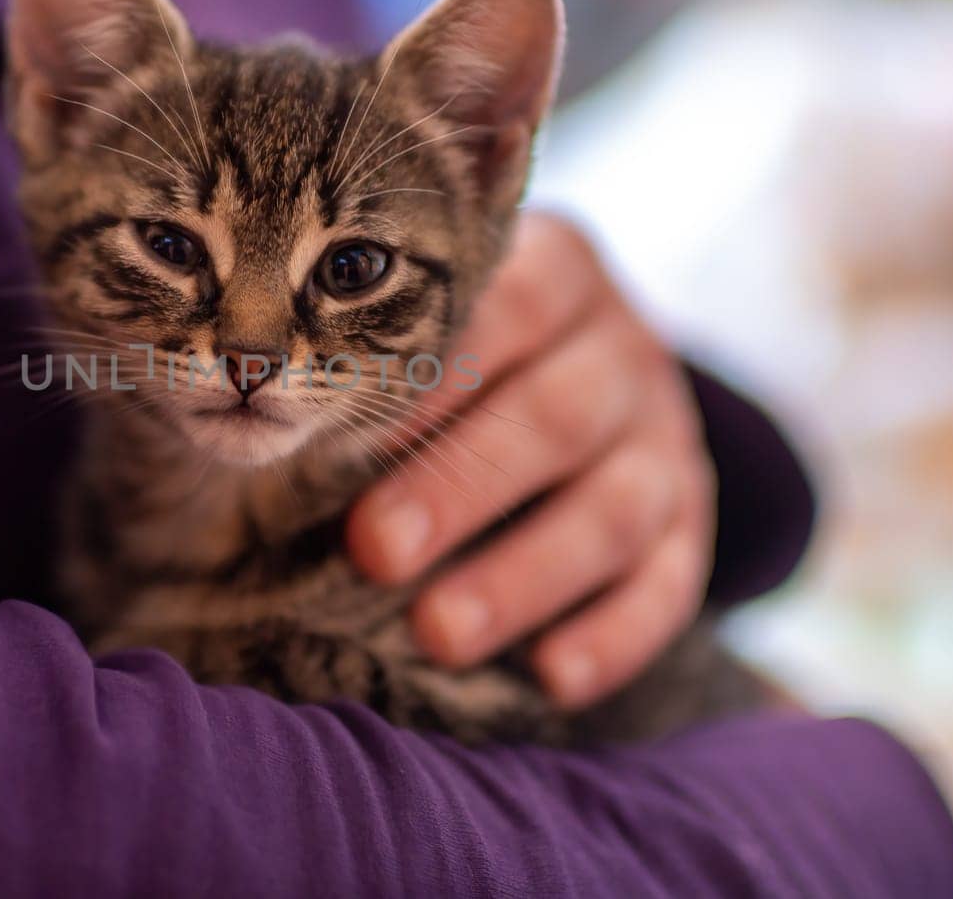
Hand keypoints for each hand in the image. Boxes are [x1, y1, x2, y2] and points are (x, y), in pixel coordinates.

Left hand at [347, 212, 715, 708]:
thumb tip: (258, 414)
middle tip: (373, 549)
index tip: (350, 433)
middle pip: (556, 418)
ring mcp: (667, 438)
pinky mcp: (694, 521)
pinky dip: (615, 633)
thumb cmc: (467, 351)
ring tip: (439, 634)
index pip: (510, 308)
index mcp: (559, 274)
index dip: (435, 376)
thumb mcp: (441, 315)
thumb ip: (384, 350)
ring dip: (526, 576)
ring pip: (616, 509)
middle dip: (461, 488)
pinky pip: (673, 582)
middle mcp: (623, 351)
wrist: (599, 373)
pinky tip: (551, 678)